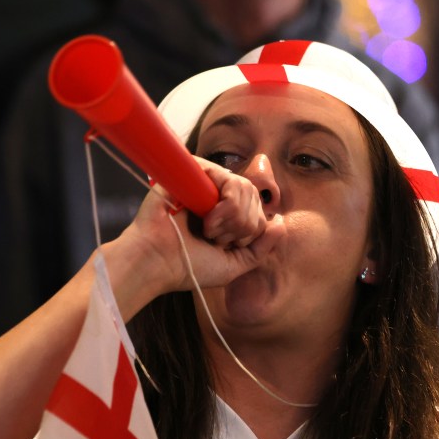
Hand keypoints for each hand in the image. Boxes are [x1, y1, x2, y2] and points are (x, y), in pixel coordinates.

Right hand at [112, 157, 281, 300]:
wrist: (158, 262)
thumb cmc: (190, 267)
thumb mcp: (234, 265)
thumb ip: (261, 248)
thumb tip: (281, 222)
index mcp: (227, 217)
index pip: (260, 212)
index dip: (251, 231)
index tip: (227, 247)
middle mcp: (218, 197)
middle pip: (256, 198)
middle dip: (242, 227)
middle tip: (215, 239)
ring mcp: (206, 183)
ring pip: (246, 188)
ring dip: (233, 220)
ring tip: (208, 231)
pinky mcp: (195, 171)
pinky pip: (228, 177)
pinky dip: (226, 206)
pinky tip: (208, 222)